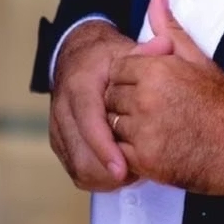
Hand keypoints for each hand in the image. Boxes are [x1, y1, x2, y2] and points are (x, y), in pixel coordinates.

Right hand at [50, 20, 141, 190]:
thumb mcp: (126, 50)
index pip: (89, 123)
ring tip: (133, 171)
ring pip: (77, 167)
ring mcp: (59, 127)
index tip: (123, 169)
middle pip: (80, 155)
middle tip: (138, 172)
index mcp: (80, 85)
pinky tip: (120, 169)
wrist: (78, 56)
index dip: (105, 149)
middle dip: (108, 171)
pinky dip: (98, 176)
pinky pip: (76, 169)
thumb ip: (146, 52)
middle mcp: (64, 108)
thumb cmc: (106, 57)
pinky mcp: (60, 141)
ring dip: (105, 177)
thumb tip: (165, 45)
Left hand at [104, 0, 223, 195]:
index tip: (145, 86)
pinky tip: (151, 145)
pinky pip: (118, 152)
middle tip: (148, 108)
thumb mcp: (197, 57)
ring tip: (150, 127)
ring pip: (112, 125)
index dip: (129, 77)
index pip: (117, 69)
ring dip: (124, 127)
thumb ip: (169, 28)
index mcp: (157, 70)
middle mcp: (145, 99)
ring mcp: (144, 132)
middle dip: (123, 101)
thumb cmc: (222, 100)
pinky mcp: (145, 160)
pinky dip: (128, 150)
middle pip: (111, 97)